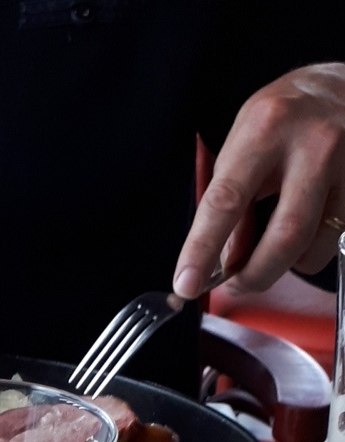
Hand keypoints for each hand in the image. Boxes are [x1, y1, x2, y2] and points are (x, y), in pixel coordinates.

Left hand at [174, 64, 344, 298]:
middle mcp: (313, 145)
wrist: (344, 84)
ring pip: (313, 247)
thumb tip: (223, 260)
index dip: (202, 249)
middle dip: (255, 275)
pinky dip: (310, 250)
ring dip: (286, 264)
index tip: (187, 284)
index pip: (227, 200)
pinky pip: (333, 241)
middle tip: (237, 283)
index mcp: (267, 128)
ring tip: (274, 246)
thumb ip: (232, 197)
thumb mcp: (247, 140)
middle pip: (284, 236)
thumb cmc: (287, 116)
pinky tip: (305, 227)